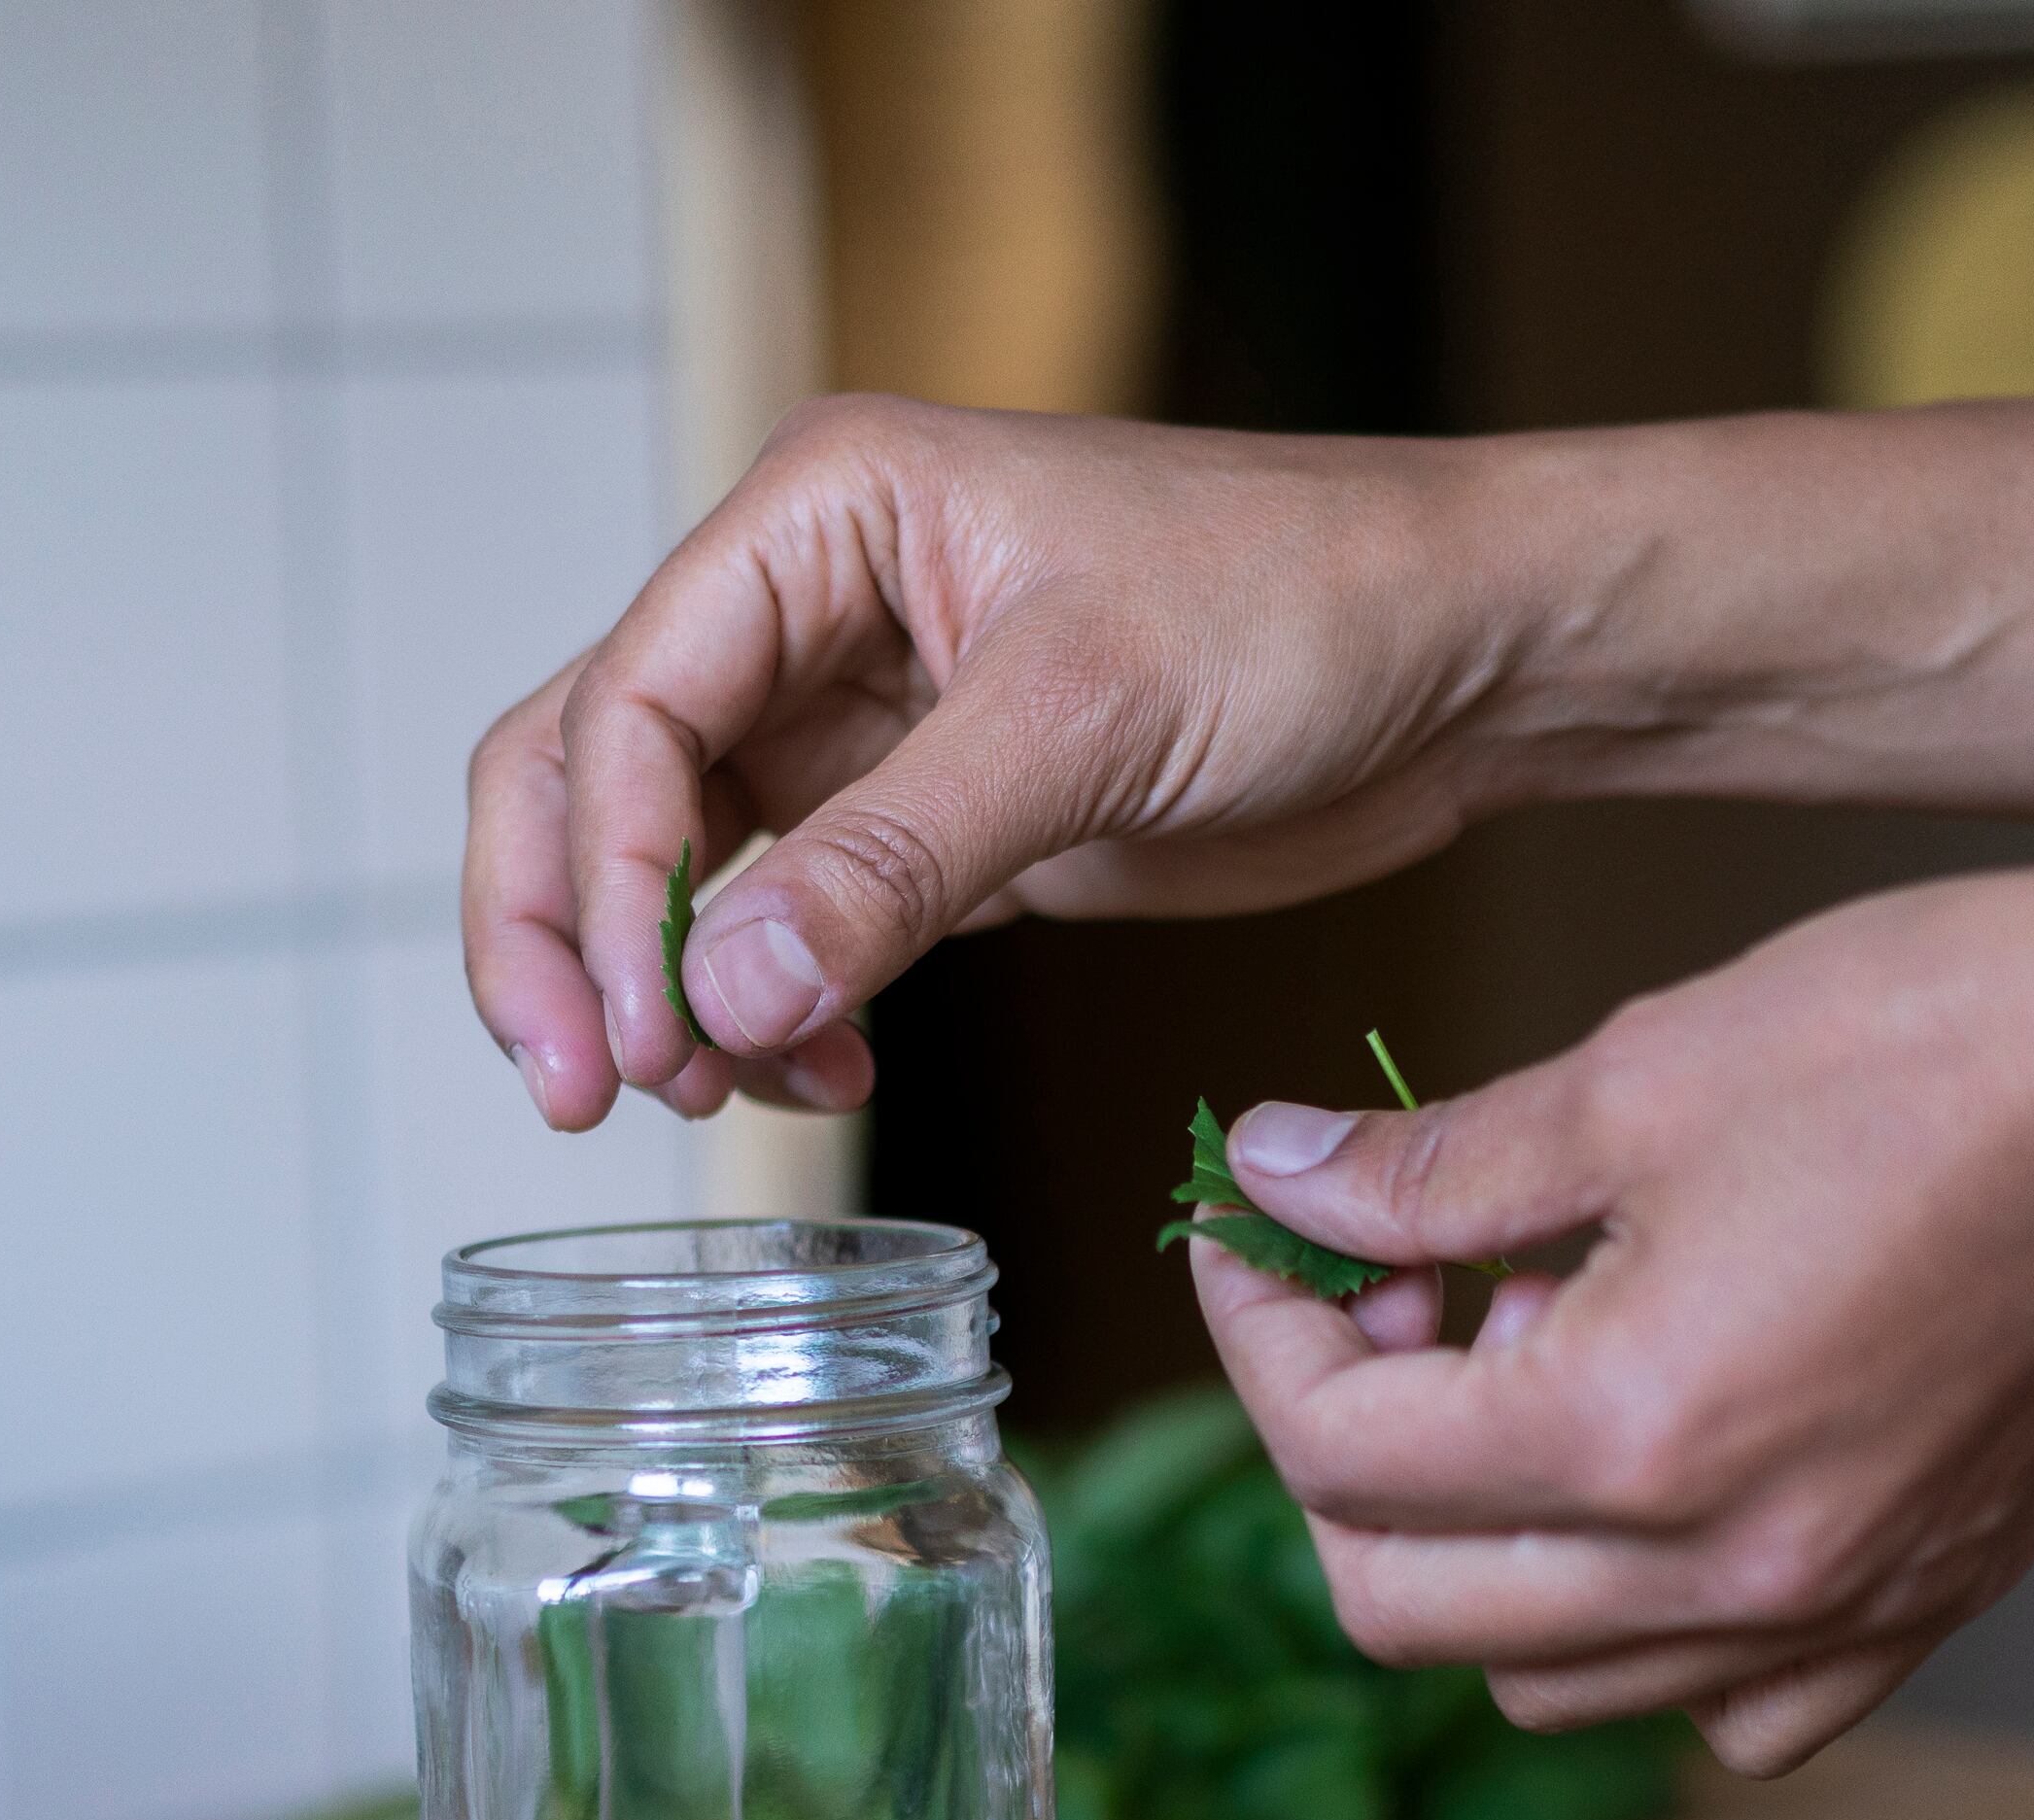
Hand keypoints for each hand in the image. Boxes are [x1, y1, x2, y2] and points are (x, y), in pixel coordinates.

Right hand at [463, 400, 1533, 1126]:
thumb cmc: (1306, 602)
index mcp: (820, 511)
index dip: (607, 876)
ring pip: (666, 863)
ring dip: (667, 990)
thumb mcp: (1091, 720)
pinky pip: (780, 923)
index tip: (653, 1022)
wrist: (1463, 654)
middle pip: (584, 772)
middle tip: (589, 1092)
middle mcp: (806, 601)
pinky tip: (822, 1073)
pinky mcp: (920, 817)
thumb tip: (728, 991)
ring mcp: (854, 715)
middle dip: (570, 938)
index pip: (624, 701)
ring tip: (725, 1095)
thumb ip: (894, 860)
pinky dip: (771, 1012)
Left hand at [1191, 849, 2033, 1777]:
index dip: (1261, 1330)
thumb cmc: (1942, 1033)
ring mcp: (1846, 1611)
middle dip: (1341, 1452)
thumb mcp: (1635, 1073)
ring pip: (1553, 1680)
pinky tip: (1659, 1486)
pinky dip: (1651, 1634)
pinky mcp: (1935, 1597)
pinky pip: (1739, 1710)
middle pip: (1408, 1605)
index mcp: (1631, 1440)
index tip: (1257, 1234)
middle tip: (1385, 1298)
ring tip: (1530, 1364)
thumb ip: (1427, 1171)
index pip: (1338, 1452)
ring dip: (1480, 1549)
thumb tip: (1271, 1177)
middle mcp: (1733, 1574)